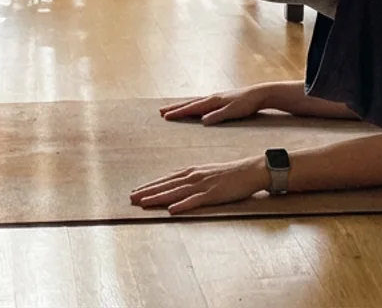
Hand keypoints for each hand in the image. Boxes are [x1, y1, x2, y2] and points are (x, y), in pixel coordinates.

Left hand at [130, 156, 267, 213]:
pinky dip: (183, 205)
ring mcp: (203, 185)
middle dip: (148, 191)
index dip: (150, 185)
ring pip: (176, 192)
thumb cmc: (230, 173)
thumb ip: (192, 178)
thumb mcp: (207, 172)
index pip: (166, 179)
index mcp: (192, 171)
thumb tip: (178, 184)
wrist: (250, 170)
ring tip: (143, 203)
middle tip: (131, 198)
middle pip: (166, 185)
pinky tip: (172, 210)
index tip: (136, 190)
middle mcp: (194, 176)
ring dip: (158, 198)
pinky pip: (195, 201)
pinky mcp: (213, 194)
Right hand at [160, 86, 268, 124]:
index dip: (178, 113)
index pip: (192, 108)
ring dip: (181, 106)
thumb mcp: (233, 112)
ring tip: (170, 109)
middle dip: (175, 108)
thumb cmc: (247, 104)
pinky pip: (200, 103)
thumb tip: (203, 121)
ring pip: (194, 102)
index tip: (165, 116)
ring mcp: (215, 98)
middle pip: (189, 103)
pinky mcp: (219, 100)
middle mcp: (211, 98)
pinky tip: (191, 108)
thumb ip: (218, 116)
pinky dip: (191, 105)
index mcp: (213, 101)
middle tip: (160, 112)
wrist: (259, 94)